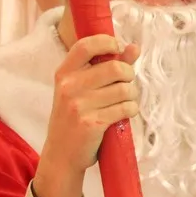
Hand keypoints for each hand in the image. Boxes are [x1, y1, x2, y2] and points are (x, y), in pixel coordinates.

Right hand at [35, 36, 139, 196]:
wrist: (61, 155)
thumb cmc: (74, 117)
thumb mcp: (82, 89)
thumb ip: (108, 66)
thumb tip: (134, 47)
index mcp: (64, 73)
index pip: (86, 45)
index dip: (107, 42)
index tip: (119, 47)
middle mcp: (69, 87)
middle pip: (115, 68)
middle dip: (128, 74)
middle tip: (125, 84)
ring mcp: (79, 105)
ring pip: (124, 89)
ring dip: (132, 95)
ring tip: (125, 101)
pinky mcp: (92, 123)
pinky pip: (125, 108)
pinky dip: (131, 109)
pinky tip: (124, 114)